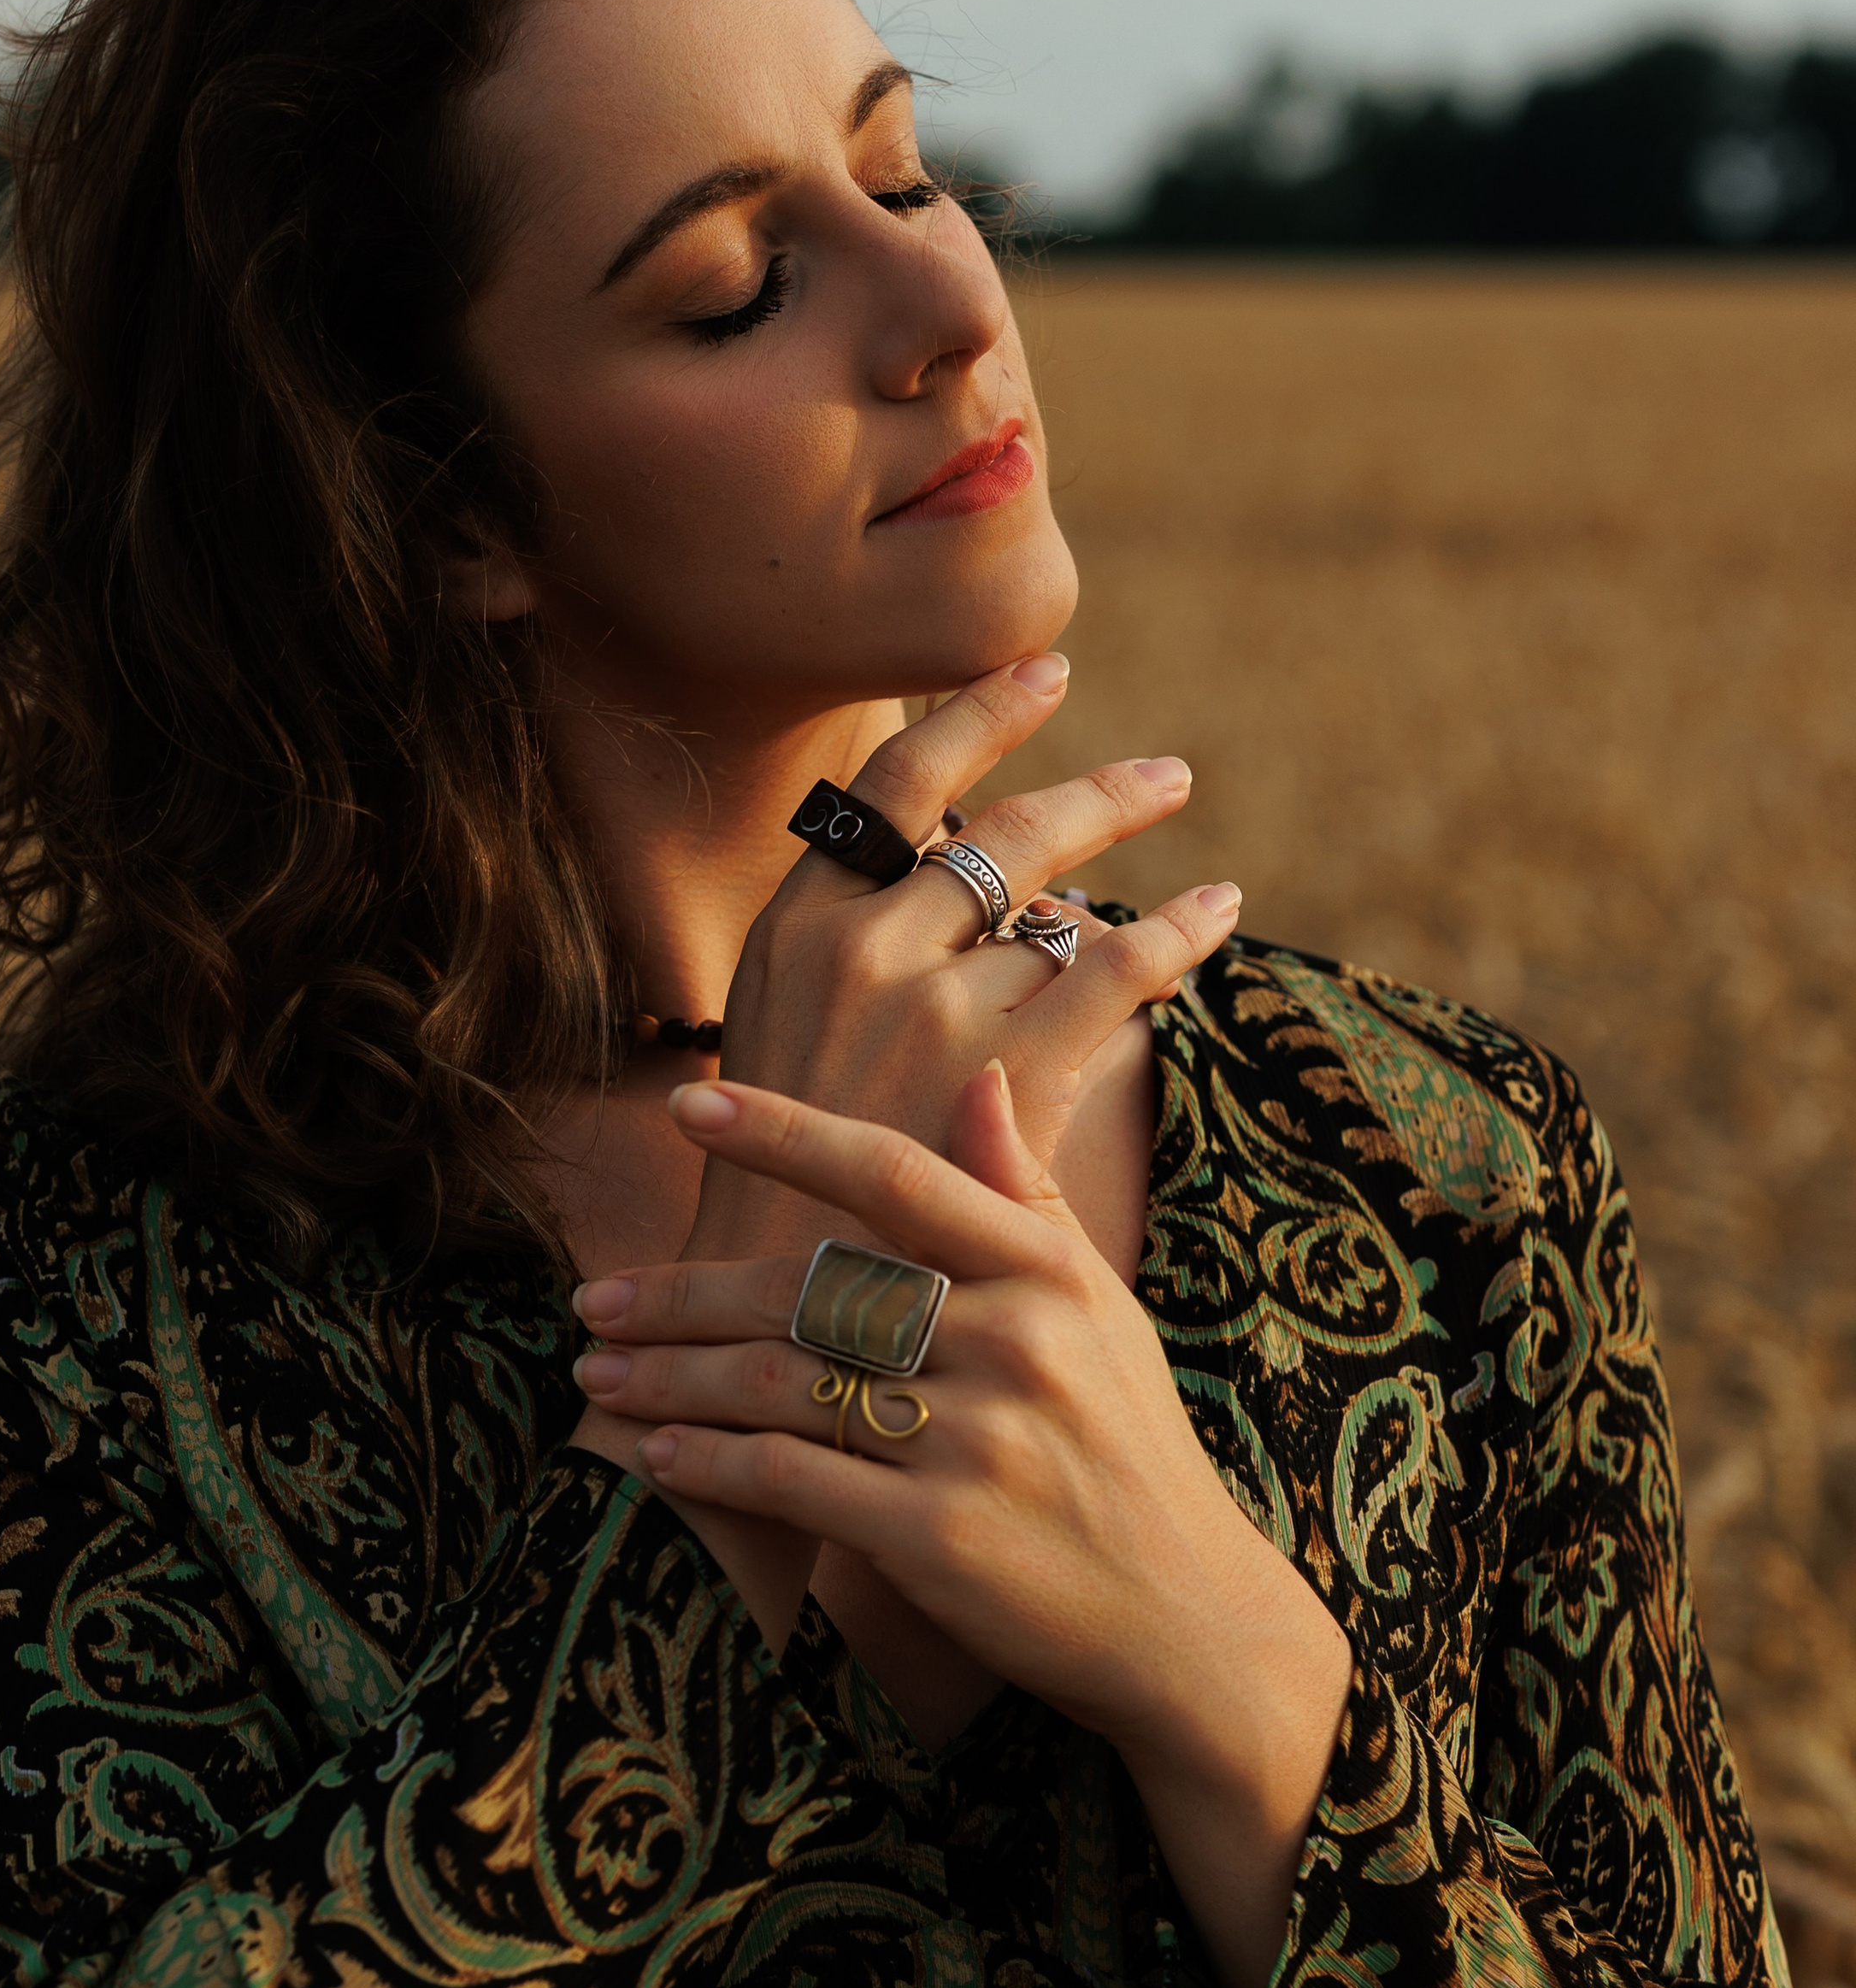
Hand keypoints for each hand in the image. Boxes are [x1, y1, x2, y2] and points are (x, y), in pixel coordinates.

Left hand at [574, 1065, 1353, 1987]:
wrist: (1186, 1618)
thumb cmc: (1129, 1450)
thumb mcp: (1102, 1310)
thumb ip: (1028, 1196)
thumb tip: (978, 1078)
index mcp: (1044, 1270)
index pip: (894, 1174)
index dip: (785, 1133)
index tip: (688, 1102)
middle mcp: (1012, 1340)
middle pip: (810, 1289)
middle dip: (684, 1294)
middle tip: (593, 1297)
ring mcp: (976, 1439)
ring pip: (782, 1383)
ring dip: (672, 1378)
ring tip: (596, 1373)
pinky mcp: (940, 1535)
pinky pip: (794, 1481)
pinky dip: (713, 1464)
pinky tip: (656, 1453)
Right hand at [697, 658, 1229, 1267]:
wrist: (770, 1312)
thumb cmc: (774, 1193)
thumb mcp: (775, 1046)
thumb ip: (844, 967)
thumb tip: (936, 895)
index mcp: (792, 932)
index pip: (887, 786)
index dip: (968, 718)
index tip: (1036, 675)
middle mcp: (861, 950)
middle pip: (993, 829)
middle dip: (1088, 791)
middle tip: (1162, 772)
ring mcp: (936, 1009)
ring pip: (1059, 897)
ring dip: (1129, 844)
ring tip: (1182, 804)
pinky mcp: (1003, 1074)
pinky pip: (1115, 973)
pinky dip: (1177, 934)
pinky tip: (1218, 912)